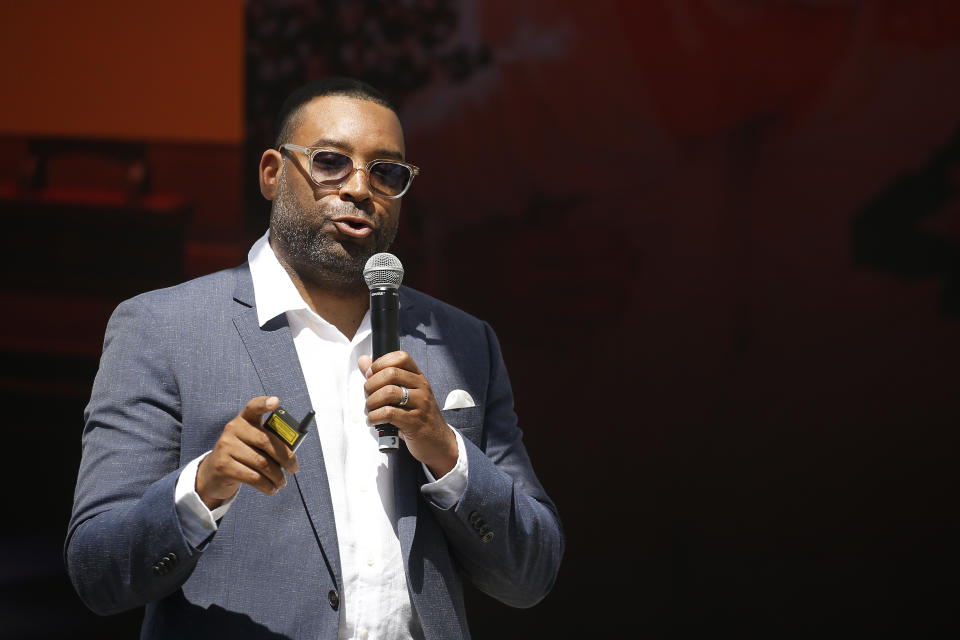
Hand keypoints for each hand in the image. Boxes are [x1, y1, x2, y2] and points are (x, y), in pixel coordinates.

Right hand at [196, 396, 299, 509]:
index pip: (254, 406)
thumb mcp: (254, 442)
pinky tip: (272, 489)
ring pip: (261, 463)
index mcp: (245, 419)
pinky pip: (253, 477)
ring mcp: (226, 446)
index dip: (264, 403)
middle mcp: (233, 429)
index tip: (276, 401)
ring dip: (277, 476)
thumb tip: (291, 455)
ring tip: (282, 483)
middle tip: (294, 468)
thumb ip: (270, 441)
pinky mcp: (223, 465)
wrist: (214, 472)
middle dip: (285, 457)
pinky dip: (267, 485)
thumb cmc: (244, 454)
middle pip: (265, 441)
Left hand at [359, 351, 457, 476]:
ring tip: (370, 411)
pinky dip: (374, 417)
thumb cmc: (417, 417)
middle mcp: (422, 388)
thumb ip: (382, 377)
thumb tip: (363, 360)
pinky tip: (373, 421)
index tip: (371, 376)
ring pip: (388, 392)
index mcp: (418, 378)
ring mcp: (421, 404)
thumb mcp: (404, 394)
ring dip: (371, 402)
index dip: (380, 363)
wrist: (438, 443)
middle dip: (371, 385)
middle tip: (368, 397)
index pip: (401, 357)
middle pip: (391, 373)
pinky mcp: (415, 422)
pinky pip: (388, 413)